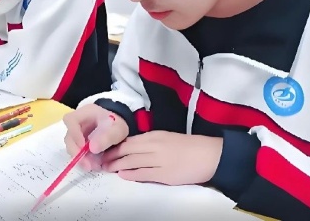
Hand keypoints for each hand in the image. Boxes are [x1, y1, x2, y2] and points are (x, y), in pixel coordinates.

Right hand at [63, 104, 128, 169]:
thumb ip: (108, 136)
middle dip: (76, 152)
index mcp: (85, 113)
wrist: (117, 127)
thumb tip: (93, 149)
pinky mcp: (78, 143)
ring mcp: (76, 133)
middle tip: (88, 165)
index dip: (74, 134)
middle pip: (69, 137)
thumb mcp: (118, 129)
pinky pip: (76, 152)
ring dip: (80, 158)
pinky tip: (94, 165)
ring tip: (94, 166)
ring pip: (71, 146)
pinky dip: (83, 160)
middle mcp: (77, 123)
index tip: (83, 147)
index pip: (70, 120)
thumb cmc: (117, 124)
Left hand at [101, 131, 222, 185]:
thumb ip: (151, 142)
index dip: (115, 145)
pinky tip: (122, 175)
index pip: (129, 140)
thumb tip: (133, 148)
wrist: (209, 155)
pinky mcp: (164, 174)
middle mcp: (155, 145)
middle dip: (112, 155)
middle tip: (101, 160)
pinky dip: (130, 174)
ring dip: (117, 165)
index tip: (105, 149)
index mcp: (155, 135)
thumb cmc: (190, 146)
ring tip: (107, 168)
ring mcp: (158, 160)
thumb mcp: (168, 138)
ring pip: (132, 162)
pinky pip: (143, 174)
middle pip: (127, 150)